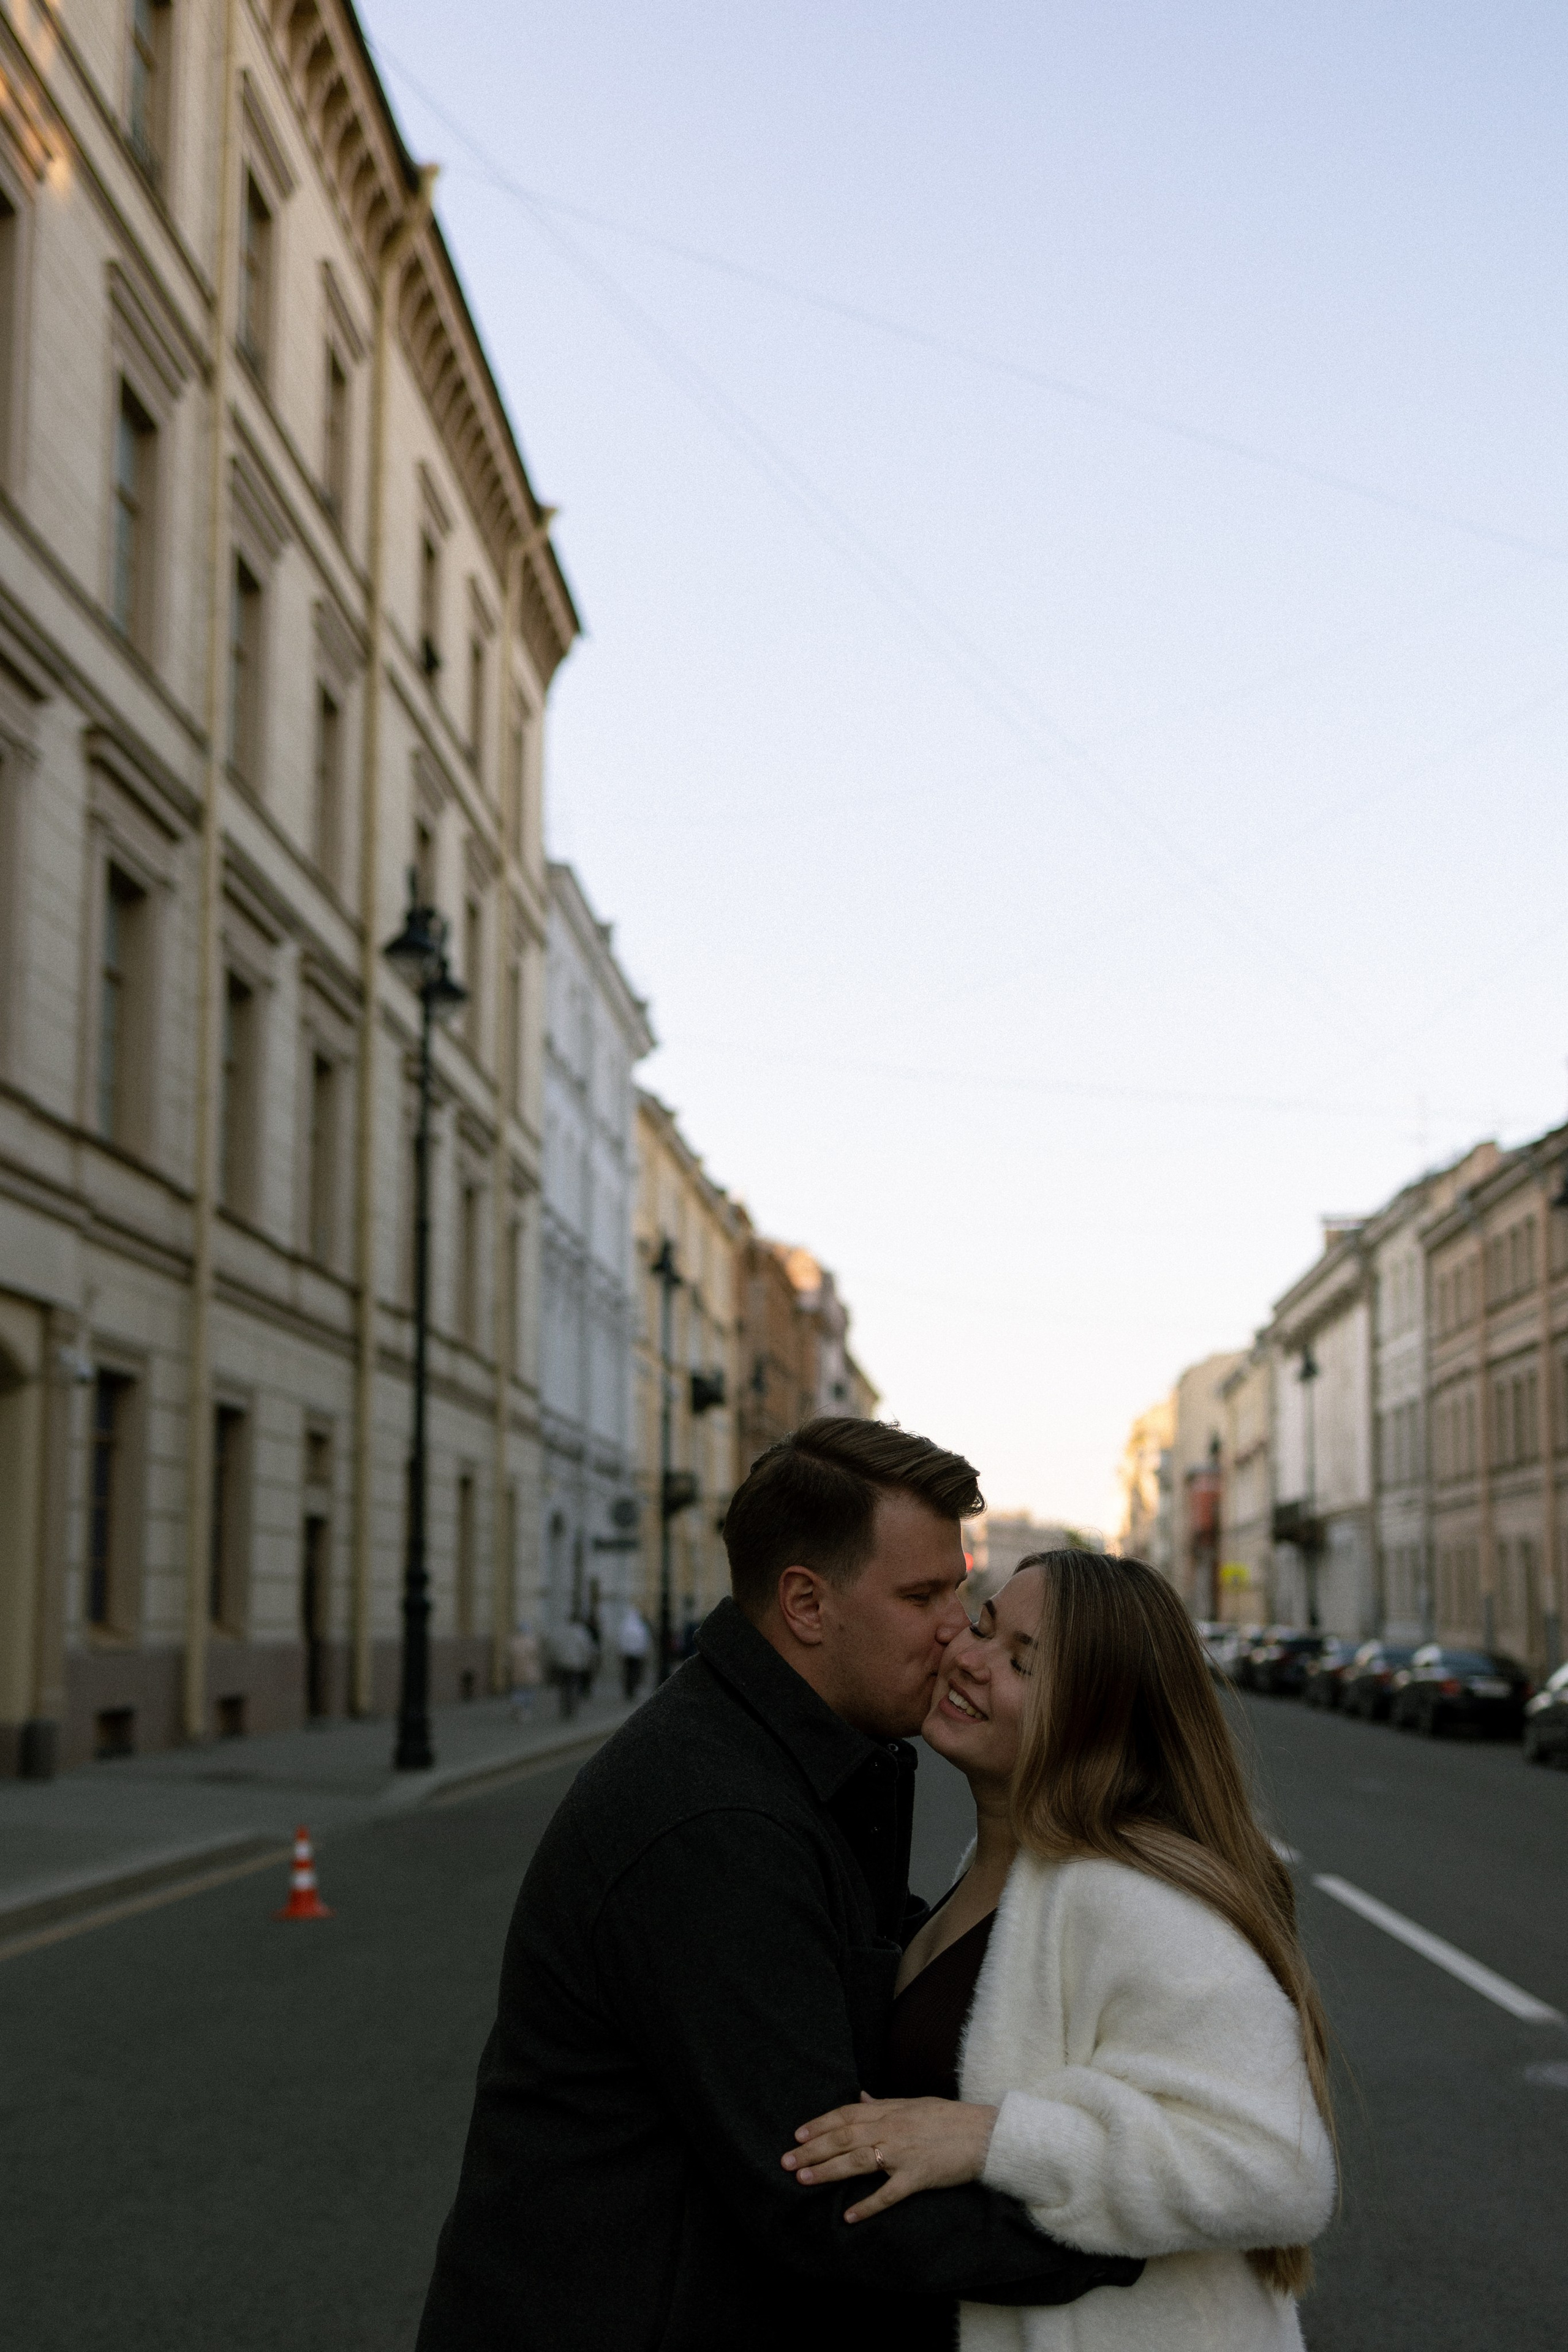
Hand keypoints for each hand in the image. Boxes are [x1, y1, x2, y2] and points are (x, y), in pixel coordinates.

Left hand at [781, 2091, 998, 2221]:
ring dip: (827, 2172)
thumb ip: (883, 2102)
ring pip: (857, 2162)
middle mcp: (890, 2130)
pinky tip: (849, 2216)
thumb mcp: (913, 2103)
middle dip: (812, 2150)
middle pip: (843, 2138)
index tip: (797, 2136)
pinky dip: (868, 2205)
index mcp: (888, 2111)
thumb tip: (860, 2095)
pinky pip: (888, 2194)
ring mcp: (902, 2154)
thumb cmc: (948, 2118)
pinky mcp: (917, 2177)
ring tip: (803, 2180)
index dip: (819, 2125)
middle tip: (786, 2162)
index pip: (845, 2115)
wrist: (983, 2134)